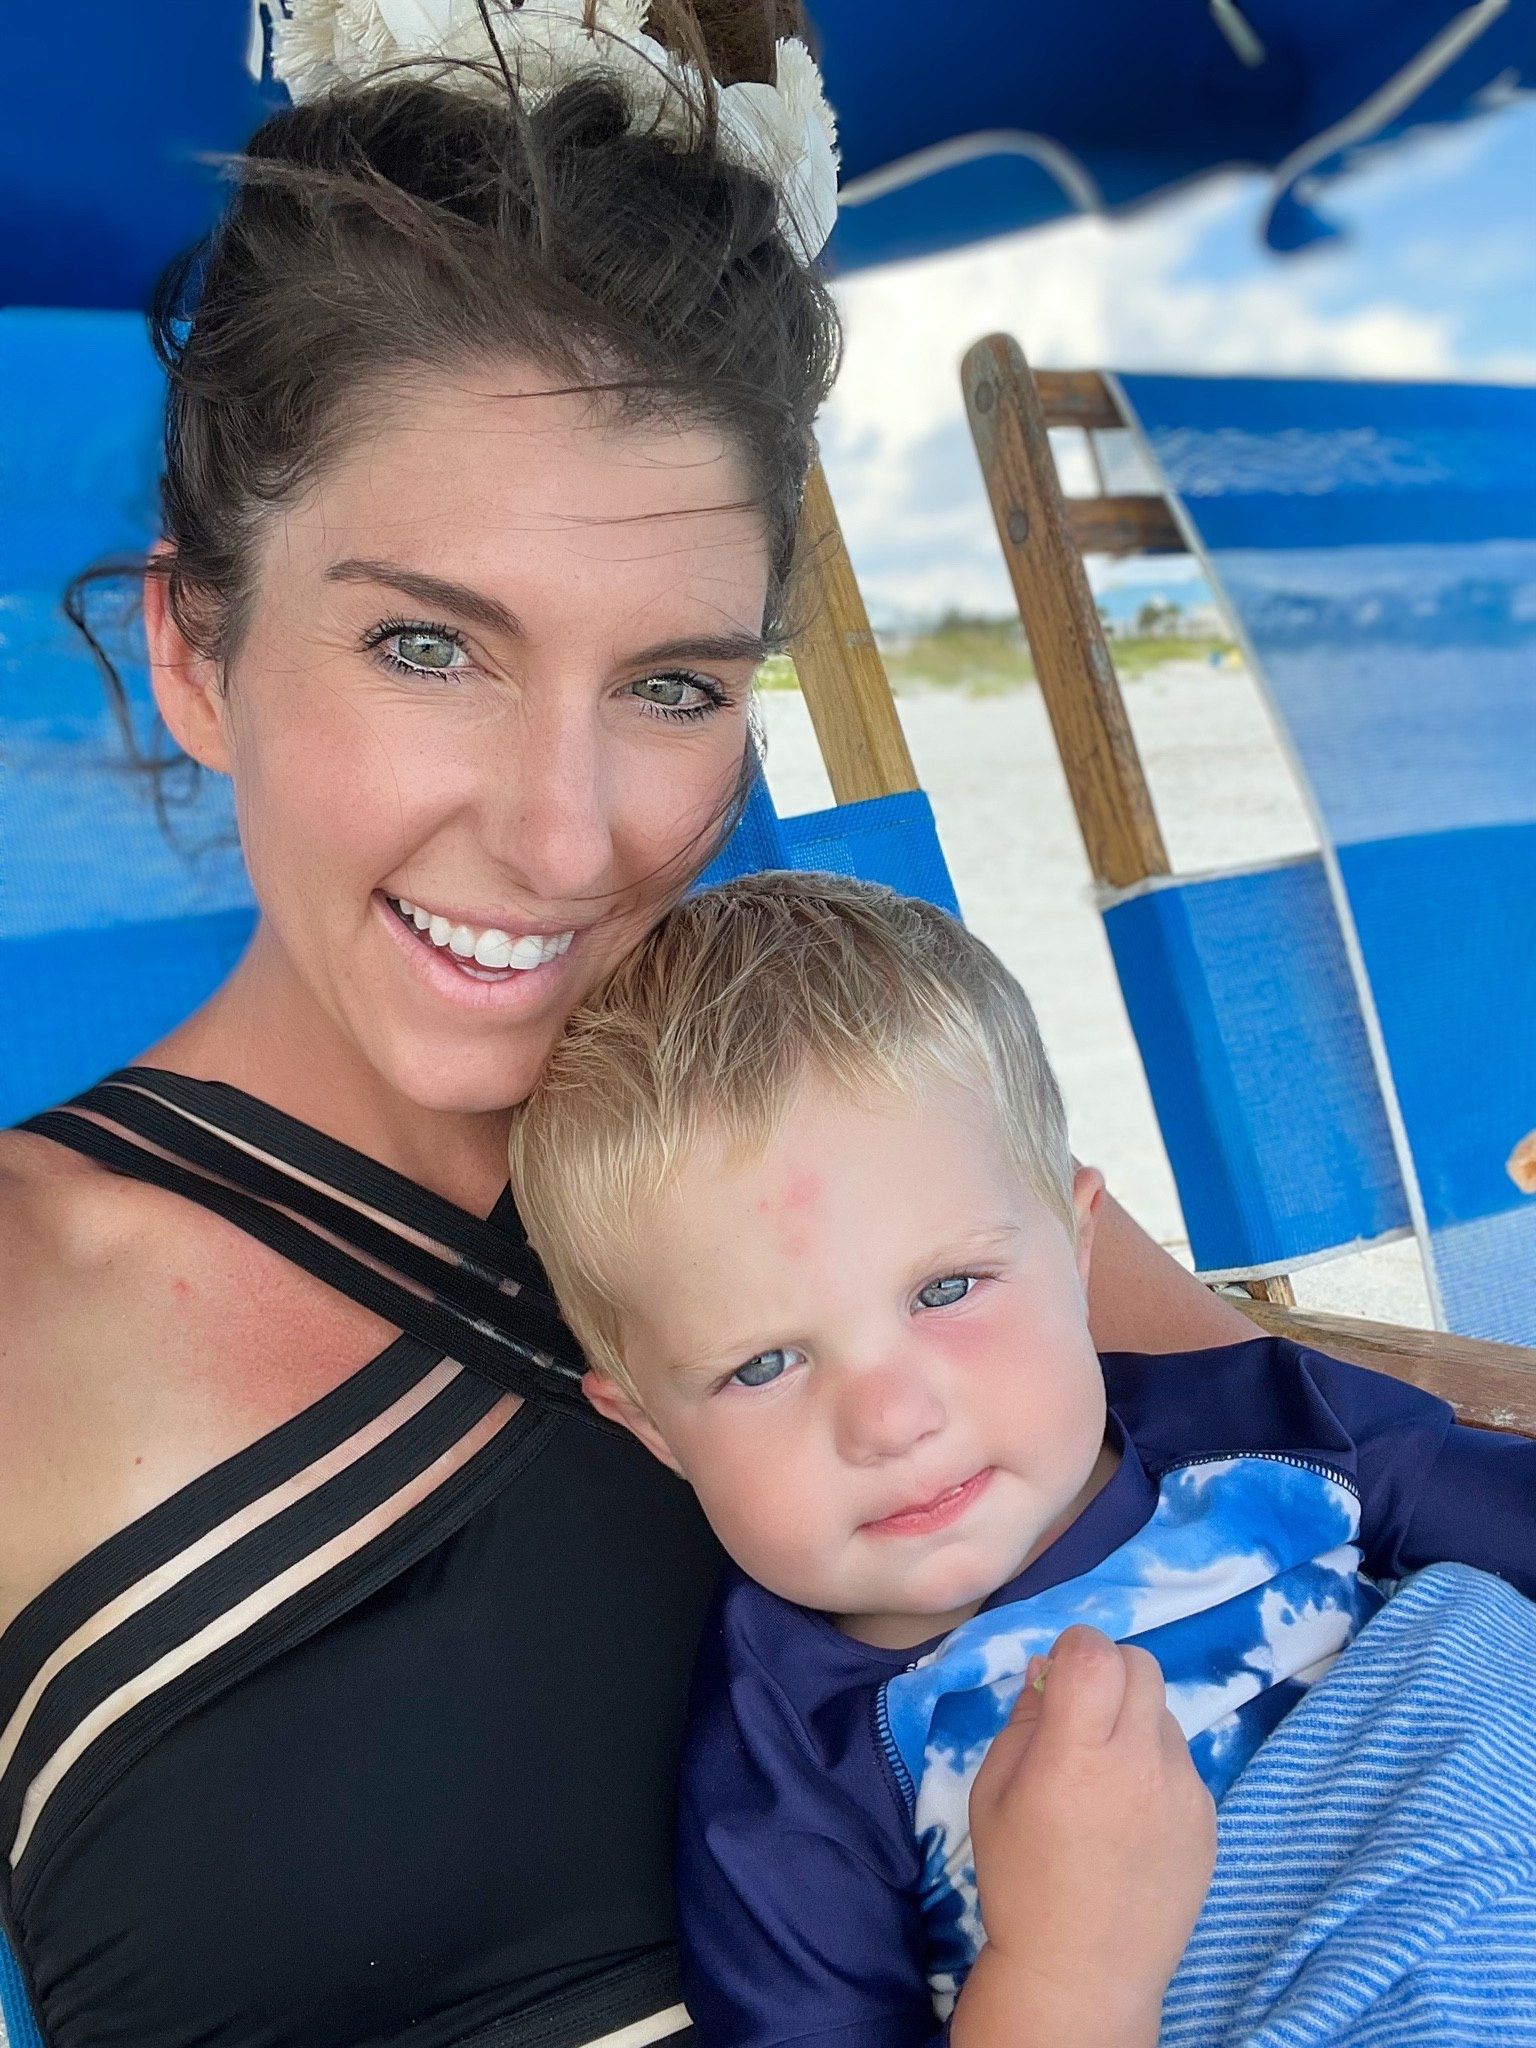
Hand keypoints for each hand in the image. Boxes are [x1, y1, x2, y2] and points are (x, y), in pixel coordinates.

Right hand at [951, 1625, 1215, 2047]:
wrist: (1083, 1974)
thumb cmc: (1021, 1882)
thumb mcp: (992, 1792)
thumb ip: (1022, 1720)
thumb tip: (1048, 1670)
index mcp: (1077, 1754)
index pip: (1095, 1652)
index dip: (1074, 1648)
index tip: (1059, 1676)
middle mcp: (1141, 1762)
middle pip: (1140, 1665)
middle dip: (1108, 1672)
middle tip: (1083, 1712)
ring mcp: (1184, 1791)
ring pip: (1163, 1712)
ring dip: (1134, 1721)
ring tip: (1106, 1778)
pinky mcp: (1209, 1818)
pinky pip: (1182, 1761)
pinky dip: (1156, 1766)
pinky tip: (1132, 1817)